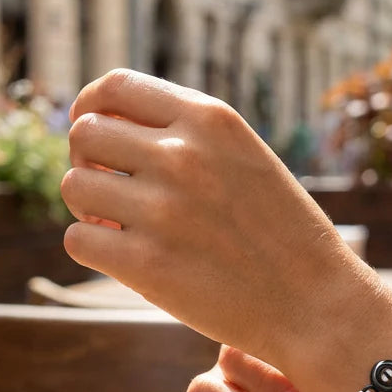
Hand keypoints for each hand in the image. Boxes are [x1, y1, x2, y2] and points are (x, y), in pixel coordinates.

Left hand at [60, 70, 366, 371]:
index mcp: (211, 120)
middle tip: (111, 192)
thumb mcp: (247, 158)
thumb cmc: (282, 234)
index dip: (91, 107)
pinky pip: (78, 239)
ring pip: (74, 186)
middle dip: (89, 161)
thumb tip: (104, 124)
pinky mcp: (146, 264)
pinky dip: (95, 249)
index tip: (92, 132)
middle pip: (85, 133)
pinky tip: (127, 259)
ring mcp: (163, 209)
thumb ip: (188, 136)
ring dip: (89, 208)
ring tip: (122, 227)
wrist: (316, 304)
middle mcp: (183, 155)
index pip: (116, 87)